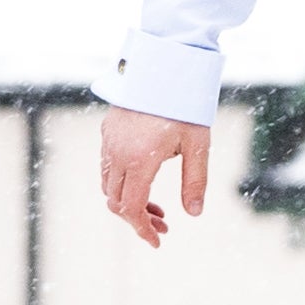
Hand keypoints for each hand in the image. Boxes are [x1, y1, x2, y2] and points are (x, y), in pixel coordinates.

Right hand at [99, 107, 212, 246]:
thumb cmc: (185, 103)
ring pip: (108, 184)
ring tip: (157, 206)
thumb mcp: (198, 145)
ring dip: (128, 201)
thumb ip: (195, 181)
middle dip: (137, 219)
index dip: (142, 230)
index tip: (157, 242)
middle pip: (115, 202)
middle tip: (163, 226)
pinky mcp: (108, 129)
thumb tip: (193, 214)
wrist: (165, 63)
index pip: (131, 209)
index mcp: (140, 160)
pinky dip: (121, 183)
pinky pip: (106, 166)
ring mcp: (109, 140)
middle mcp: (118, 153)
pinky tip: (144, 179)